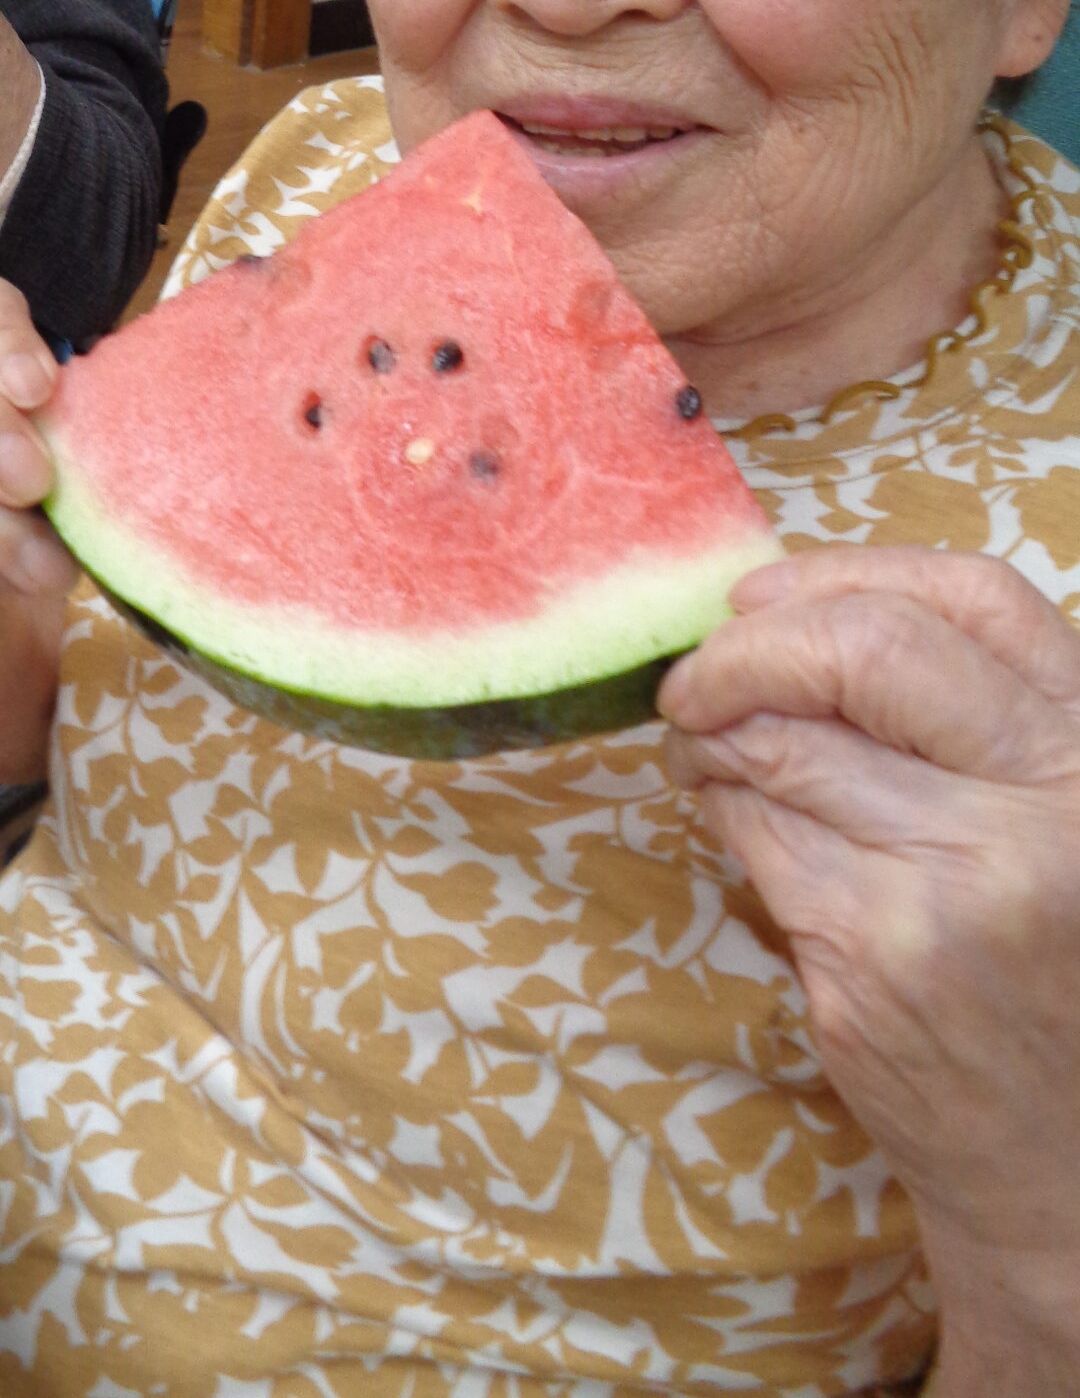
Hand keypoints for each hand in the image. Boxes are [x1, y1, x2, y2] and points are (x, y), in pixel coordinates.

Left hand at [661, 548, 1079, 1378]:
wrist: (1062, 1169)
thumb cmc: (1047, 967)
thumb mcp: (1054, 818)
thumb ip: (969, 715)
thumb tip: (787, 610)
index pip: (973, 597)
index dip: (847, 576)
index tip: (766, 600)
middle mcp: (1048, 808)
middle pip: (864, 648)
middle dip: (751, 644)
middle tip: (701, 674)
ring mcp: (958, 886)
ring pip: (780, 742)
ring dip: (713, 729)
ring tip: (708, 744)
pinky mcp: (872, 956)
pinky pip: (753, 830)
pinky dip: (720, 804)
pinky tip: (737, 817)